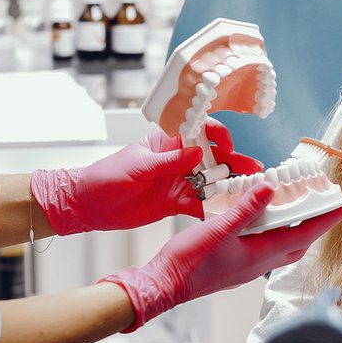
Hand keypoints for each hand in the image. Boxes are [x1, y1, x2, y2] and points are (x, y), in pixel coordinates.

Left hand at [31, 119, 263, 235]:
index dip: (217, 135)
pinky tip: (228, 211)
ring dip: (229, 185)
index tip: (227, 146)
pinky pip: (199, 203)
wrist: (88, 205)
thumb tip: (197, 152)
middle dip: (233, 162)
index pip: (198, 131)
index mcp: (166, 141)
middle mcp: (177, 160)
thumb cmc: (106, 177)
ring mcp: (178, 181)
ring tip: (250, 191)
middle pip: (211, 158)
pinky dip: (213, 207)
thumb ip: (169, 161)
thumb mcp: (138, 167)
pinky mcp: (175, 203)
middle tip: (254, 170)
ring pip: (210, 181)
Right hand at [100, 183, 341, 330]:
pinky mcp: (235, 266)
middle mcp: (258, 264)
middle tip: (327, 207)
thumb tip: (270, 189)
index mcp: (260, 255)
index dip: (325, 221)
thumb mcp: (218, 229)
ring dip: (294, 229)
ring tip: (300, 210)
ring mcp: (247, 267)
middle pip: (297, 243)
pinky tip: (264, 222)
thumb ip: (246, 209)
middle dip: (315, 226)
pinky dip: (274, 233)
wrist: (164, 285)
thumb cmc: (188, 261)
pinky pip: (264, 248)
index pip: (303, 235)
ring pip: (281, 247)